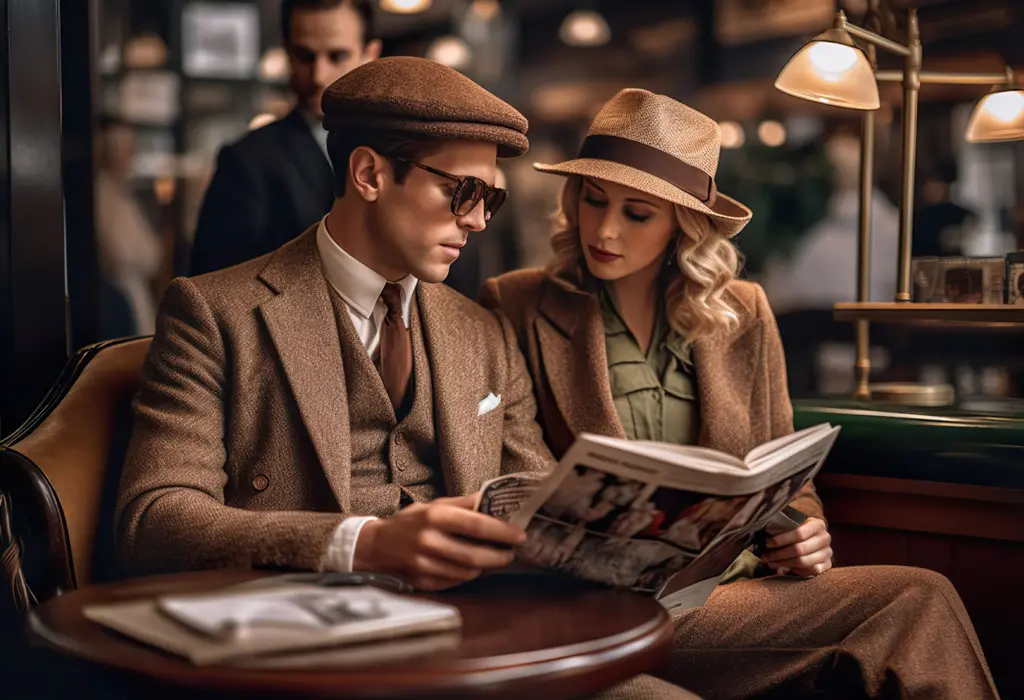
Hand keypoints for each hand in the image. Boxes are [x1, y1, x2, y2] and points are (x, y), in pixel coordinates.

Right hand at [353, 494, 526, 590]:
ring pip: (468, 573)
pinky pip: (456, 582)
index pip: (476, 525)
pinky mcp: (423, 583)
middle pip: (475, 556)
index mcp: (434, 517)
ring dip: (487, 567)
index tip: (520, 534)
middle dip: (499, 556)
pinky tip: (474, 568)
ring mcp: (424, 566)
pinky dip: (469, 576)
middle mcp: (429, 542)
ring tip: (495, 558)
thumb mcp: (434, 505)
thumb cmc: (409, 522)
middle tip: (511, 552)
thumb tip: (493, 499)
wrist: (374, 546)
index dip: (502, 532)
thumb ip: (464, 503)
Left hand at [761, 517, 832, 577]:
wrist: (814, 537)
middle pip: (799, 549)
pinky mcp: (827, 565)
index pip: (798, 533)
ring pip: (803, 562)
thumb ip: (781, 528)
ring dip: (784, 564)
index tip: (766, 544)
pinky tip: (785, 568)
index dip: (780, 540)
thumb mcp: (792, 523)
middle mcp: (825, 538)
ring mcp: (828, 553)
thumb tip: (762, 539)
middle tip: (765, 556)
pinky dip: (796, 570)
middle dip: (779, 554)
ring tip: (770, 563)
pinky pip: (810, 571)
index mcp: (817, 524)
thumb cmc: (798, 529)